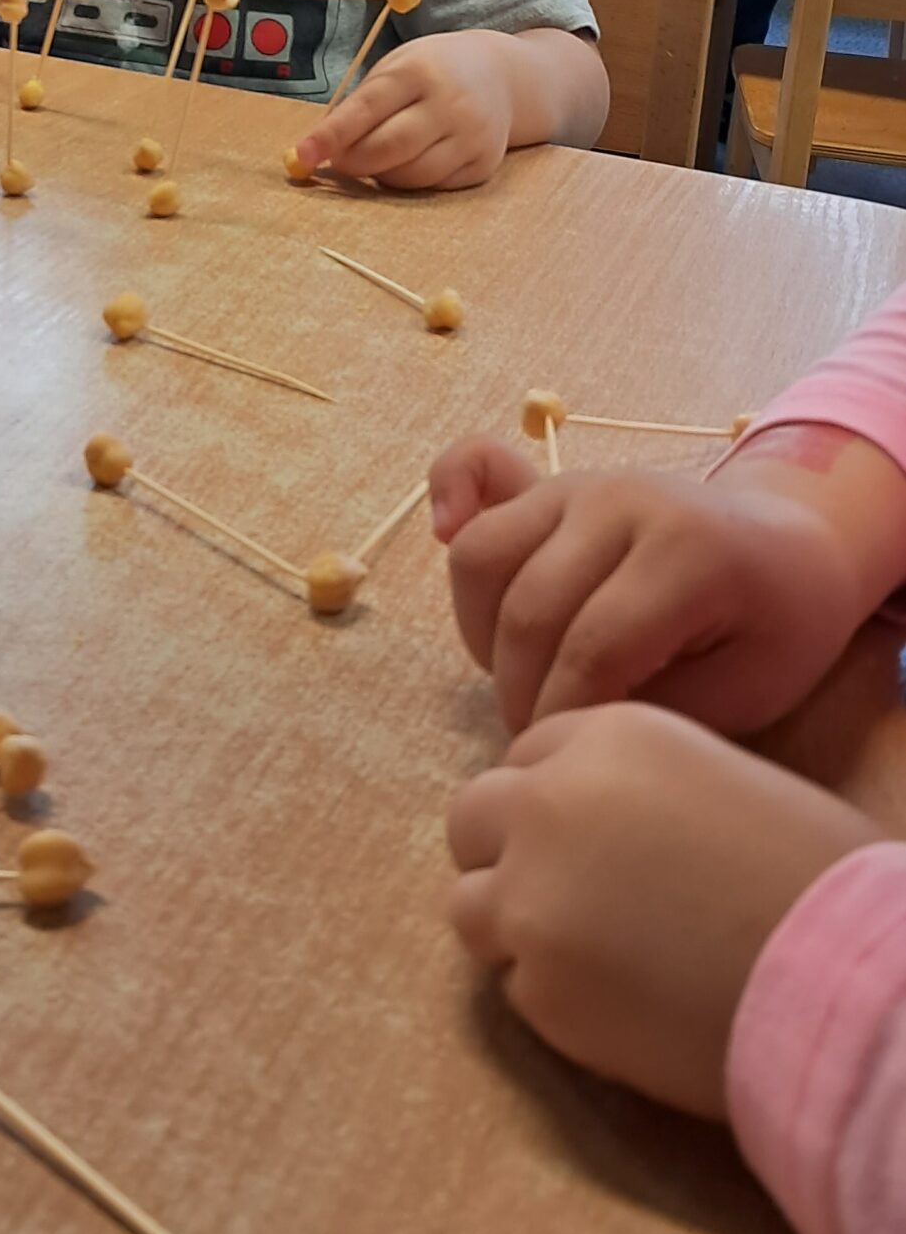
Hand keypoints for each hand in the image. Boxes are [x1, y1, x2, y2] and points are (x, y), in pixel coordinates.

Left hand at [294, 31, 513, 190]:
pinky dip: (412, 180)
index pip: (366, 109)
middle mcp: (450, 103)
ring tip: (379, 156)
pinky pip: (434, 186)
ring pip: (411, 175)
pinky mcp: (483, 164)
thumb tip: (320, 148)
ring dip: (382, 174)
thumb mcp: (397, 67)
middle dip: (354, 162)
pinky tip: (411, 160)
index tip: (301, 156)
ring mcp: (471, 136)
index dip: (330, 136)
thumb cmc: (432, 71)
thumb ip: (362, 103)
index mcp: (419, 71)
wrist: (501, 76)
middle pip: (388, 148)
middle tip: (339, 160)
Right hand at [428, 442, 867, 733]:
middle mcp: (620, 500)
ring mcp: (578, 482)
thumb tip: (564, 729)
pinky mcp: (549, 480)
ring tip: (524, 678)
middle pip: (529, 611)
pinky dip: (448, 499)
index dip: (564, 719)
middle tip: (542, 743)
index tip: (565, 762)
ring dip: (484, 636)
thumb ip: (657, 712)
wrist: (790, 544)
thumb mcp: (750, 691)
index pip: (592, 651)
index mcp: (685, 550)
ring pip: (482, 557)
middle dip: (522, 696)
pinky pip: (471, 472)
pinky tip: (443, 531)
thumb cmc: (779, 627)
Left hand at [446, 705, 874, 1115]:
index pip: (528, 753)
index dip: (553, 795)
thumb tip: (602, 823)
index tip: (585, 834)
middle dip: (507, 851)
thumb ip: (637, 788)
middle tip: (568, 893)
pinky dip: (554, 994)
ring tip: (592, 953)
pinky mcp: (537, 988)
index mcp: (605, 738)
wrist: (840, 977)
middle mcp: (547, 804)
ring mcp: (530, 898)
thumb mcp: (720, 779)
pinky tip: (622, 1002)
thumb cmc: (812, 873)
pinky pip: (515, 986)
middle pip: (473, 817)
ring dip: (515, 925)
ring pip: (471, 904)